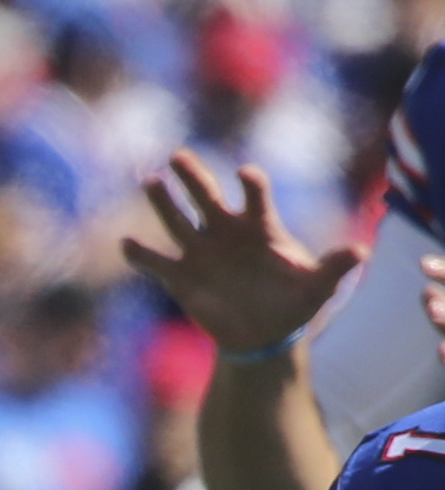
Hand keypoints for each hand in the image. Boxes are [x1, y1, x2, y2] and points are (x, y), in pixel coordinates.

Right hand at [122, 153, 356, 355]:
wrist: (263, 333)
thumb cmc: (294, 303)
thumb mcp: (317, 287)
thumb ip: (334, 267)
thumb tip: (360, 252)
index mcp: (260, 227)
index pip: (255, 196)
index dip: (252, 184)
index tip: (246, 174)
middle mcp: (226, 232)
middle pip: (207, 196)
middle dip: (193, 176)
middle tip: (178, 155)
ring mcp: (201, 252)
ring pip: (176, 220)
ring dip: (163, 201)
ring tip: (150, 181)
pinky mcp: (180, 277)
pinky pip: (157, 262)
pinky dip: (142, 254)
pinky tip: (129, 244)